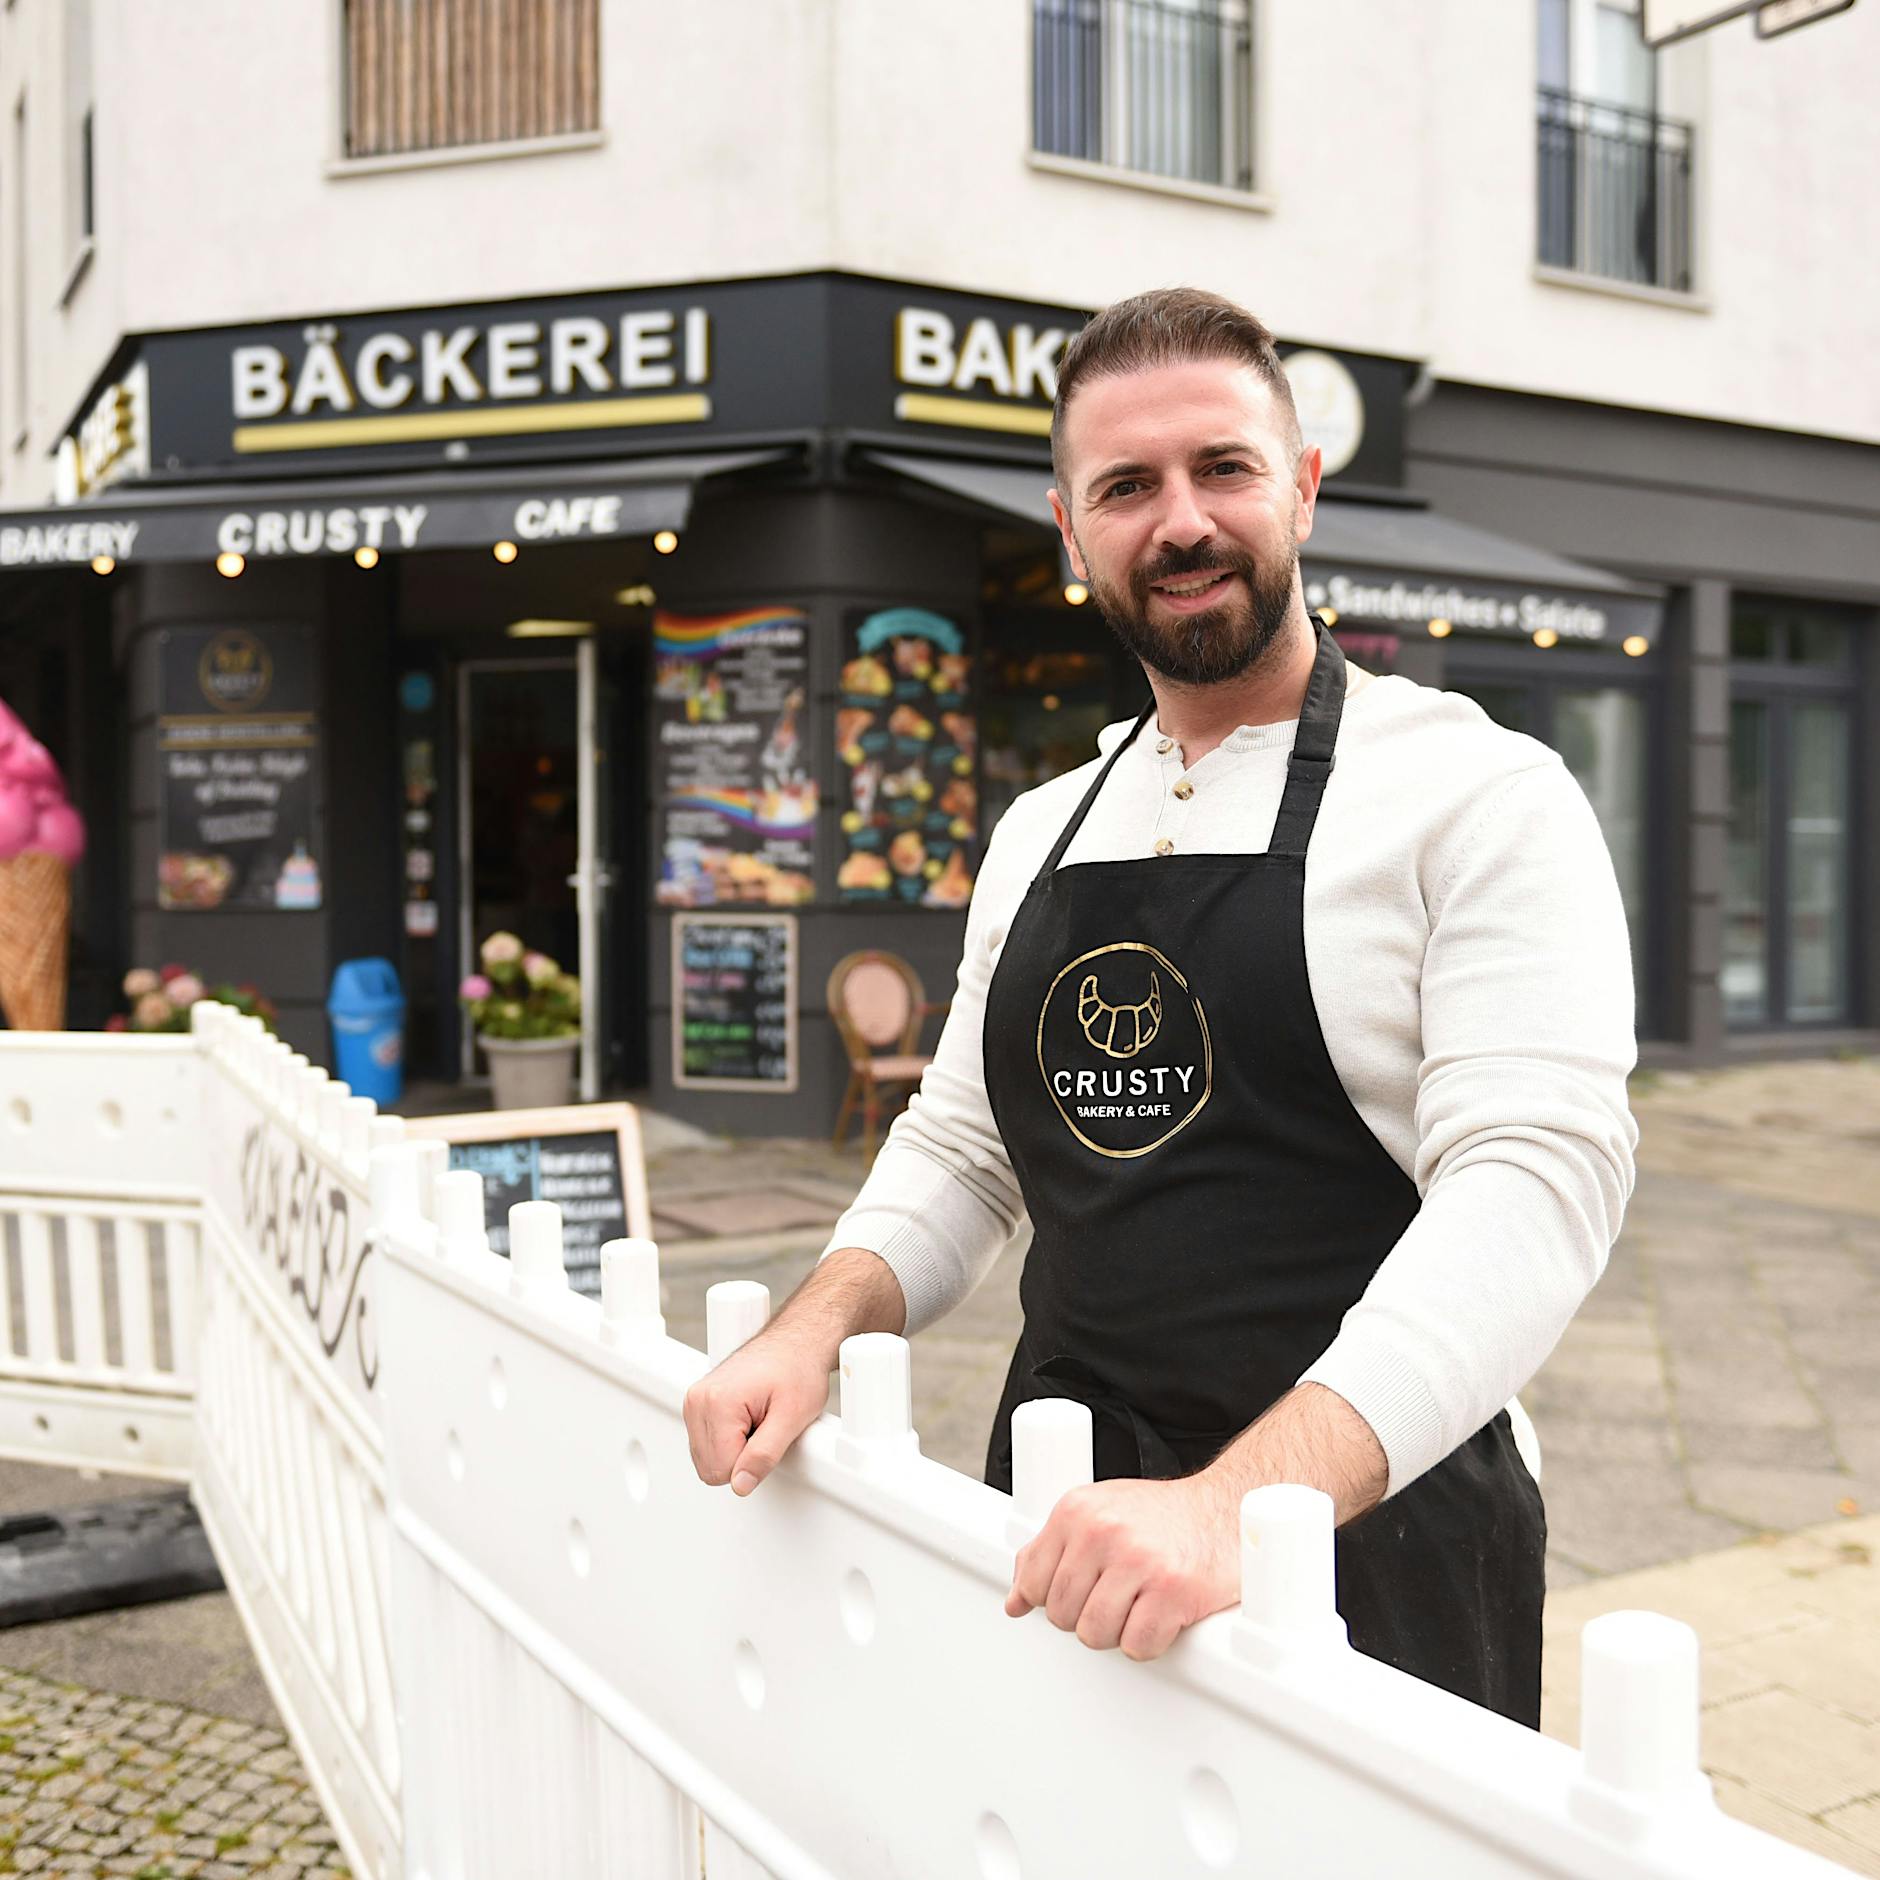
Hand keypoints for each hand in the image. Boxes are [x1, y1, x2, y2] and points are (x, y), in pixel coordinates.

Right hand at [682, 1246, 906, 1496]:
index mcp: (716, 1403)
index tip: (771, 1435)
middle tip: (767, 1429)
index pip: (721, 1470)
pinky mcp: (698, 1404)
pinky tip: (749, 1420)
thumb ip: (764, 1455)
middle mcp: (697, 1400)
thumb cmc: (799, 1369)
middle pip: (710, 1468)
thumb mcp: (792, 1417)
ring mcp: (694, 1401)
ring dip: (735, 1451)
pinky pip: (707, 1445)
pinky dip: (729, 1441)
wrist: (797, 1339)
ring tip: (759, 1422)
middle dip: (741, 1458)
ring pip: (706, 1460)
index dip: (752, 1464)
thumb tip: (740, 1485)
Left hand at [1005, 1474, 1240, 1660]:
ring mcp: (1138, 1560)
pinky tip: (1162, 1614)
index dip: (1055, 1599)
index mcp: (1076, 1511)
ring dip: (1119, 1630)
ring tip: (1140, 1602)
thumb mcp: (1095, 1516)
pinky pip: (1137, 1645)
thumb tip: (1014, 1602)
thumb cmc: (1159, 1518)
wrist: (1224, 1509)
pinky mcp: (1173, 1591)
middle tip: (1120, 1595)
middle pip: (1062, 1614)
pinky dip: (1149, 1641)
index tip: (1083, 1590)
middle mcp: (1102, 1531)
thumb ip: (1049, 1554)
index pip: (1032, 1582)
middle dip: (1088, 1616)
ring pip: (1094, 1634)